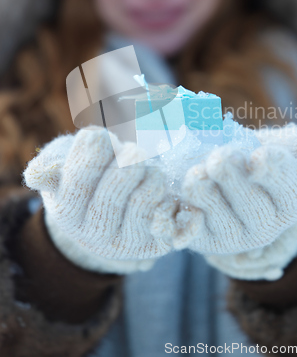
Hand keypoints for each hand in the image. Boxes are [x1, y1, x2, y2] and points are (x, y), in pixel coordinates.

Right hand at [24, 127, 172, 273]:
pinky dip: (174, 207)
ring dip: (150, 178)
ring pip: (141, 205)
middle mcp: (94, 234)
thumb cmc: (87, 178)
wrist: (113, 212)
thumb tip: (38, 175)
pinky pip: (169, 226)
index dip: (93, 152)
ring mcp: (126, 242)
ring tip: (149, 167)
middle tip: (133, 150)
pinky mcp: (155, 244)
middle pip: (111, 196)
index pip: (79, 181)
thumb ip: (49, 166)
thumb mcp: (62, 167)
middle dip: (126, 164)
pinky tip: (172, 194)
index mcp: (68, 212)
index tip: (101, 135)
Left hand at [162, 124, 296, 256]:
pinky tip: (173, 199)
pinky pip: (185, 231)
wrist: (228, 175)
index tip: (258, 156)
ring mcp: (229, 236)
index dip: (273, 171)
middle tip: (220, 156)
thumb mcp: (287, 149)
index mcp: (287, 203)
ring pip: (215, 214)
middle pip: (249, 205)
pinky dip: (178, 215)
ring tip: (198, 171)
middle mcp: (262, 227)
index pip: (286, 187)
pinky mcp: (198, 238)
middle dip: (233, 176)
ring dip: (203, 189)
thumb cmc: (259, 157)